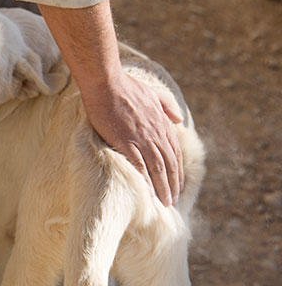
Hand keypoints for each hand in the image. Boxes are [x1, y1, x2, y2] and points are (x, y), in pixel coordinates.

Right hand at [82, 72, 183, 205]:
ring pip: (158, 168)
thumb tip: (179, 120)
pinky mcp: (126, 142)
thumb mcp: (152, 92)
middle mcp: (156, 133)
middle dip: (174, 184)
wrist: (106, 83)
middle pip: (170, 164)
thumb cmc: (125, 86)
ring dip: (163, 187)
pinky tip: (147, 193)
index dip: (178, 170)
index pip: (175, 152)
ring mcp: (142, 138)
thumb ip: (167, 105)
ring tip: (165, 202)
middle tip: (173, 201)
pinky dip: (146, 181)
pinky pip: (139, 166)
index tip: (178, 184)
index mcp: (162, 123)